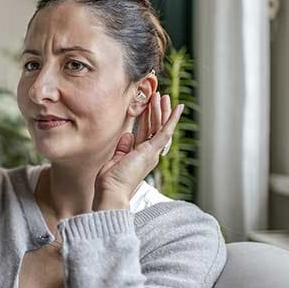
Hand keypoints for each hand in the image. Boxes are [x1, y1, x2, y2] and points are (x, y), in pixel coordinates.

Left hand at [93, 92, 182, 210]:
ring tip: (162, 95)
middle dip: (157, 111)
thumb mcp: (116, 159)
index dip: (147, 118)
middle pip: (155, 127)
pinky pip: (164, 132)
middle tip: (160, 96)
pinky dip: (171, 119)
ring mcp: (152, 152)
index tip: (147, 105)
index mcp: (140, 155)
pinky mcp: (151, 151)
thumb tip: (127, 135)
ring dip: (161, 110)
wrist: (112, 191)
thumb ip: (123, 147)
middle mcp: (149, 153)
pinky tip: (177, 107)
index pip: (146, 132)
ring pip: (160, 126)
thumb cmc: (111, 181)